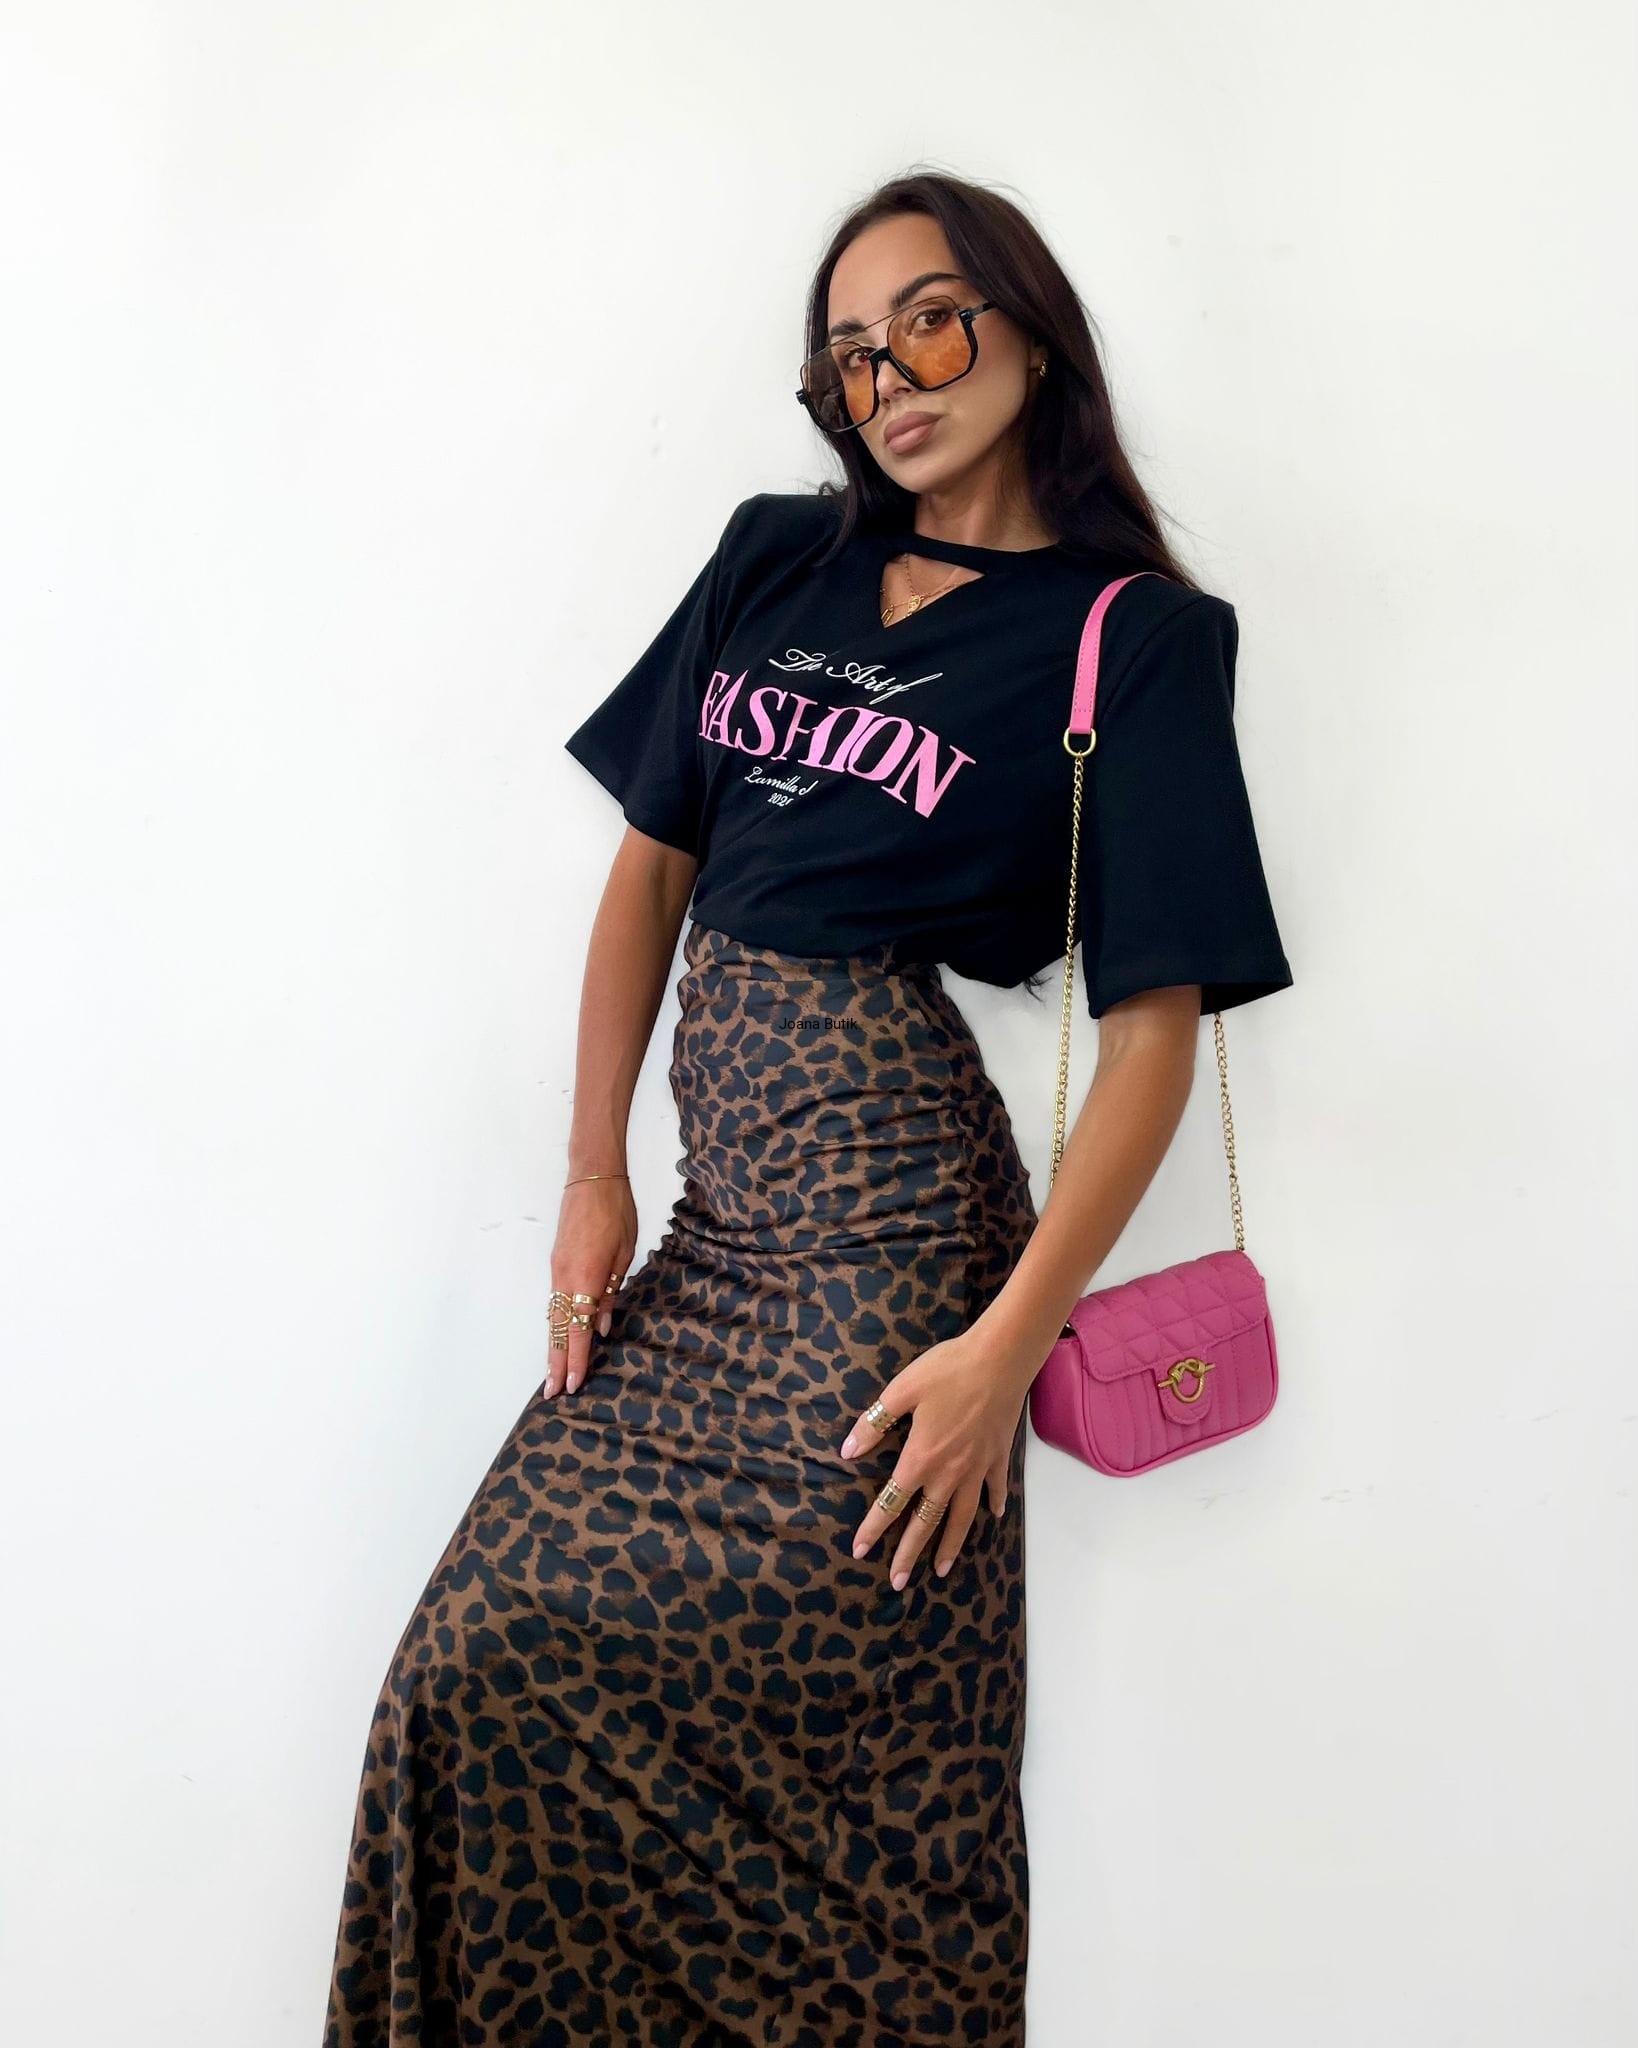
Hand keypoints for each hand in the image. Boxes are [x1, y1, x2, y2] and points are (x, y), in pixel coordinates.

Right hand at [545, 1176, 636, 1397]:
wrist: (592, 1177)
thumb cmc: (615, 1211)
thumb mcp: (624, 1253)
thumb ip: (611, 1291)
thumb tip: (602, 1325)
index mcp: (585, 1277)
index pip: (576, 1328)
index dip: (574, 1358)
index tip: (572, 1384)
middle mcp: (564, 1277)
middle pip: (557, 1329)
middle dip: (555, 1362)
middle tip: (552, 1393)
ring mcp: (557, 1269)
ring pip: (552, 1316)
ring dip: (554, 1345)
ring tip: (553, 1373)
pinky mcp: (557, 1261)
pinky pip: (554, 1300)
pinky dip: (555, 1323)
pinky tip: (560, 1336)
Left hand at [838, 1329, 1032, 1588]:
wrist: (1000, 1360)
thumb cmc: (947, 1369)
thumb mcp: (902, 1390)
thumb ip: (875, 1423)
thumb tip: (848, 1450)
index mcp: (921, 1457)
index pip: (892, 1501)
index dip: (874, 1527)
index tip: (860, 1551)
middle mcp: (949, 1472)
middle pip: (926, 1522)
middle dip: (909, 1553)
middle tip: (898, 1581)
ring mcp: (978, 1468)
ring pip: (962, 1517)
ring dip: (950, 1545)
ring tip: (940, 1569)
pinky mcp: (998, 1457)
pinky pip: (995, 1489)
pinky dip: (993, 1505)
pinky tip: (992, 1516)